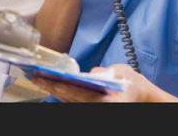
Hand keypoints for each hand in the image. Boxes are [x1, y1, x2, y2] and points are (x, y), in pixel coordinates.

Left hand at [31, 64, 177, 102]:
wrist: (141, 98)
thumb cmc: (132, 85)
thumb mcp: (123, 72)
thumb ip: (108, 71)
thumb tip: (93, 72)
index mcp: (104, 100)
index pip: (77, 93)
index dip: (60, 85)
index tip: (47, 79)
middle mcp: (96, 106)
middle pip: (68, 97)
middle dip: (51, 86)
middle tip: (35, 77)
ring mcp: (91, 107)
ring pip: (67, 100)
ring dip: (53, 90)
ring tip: (39, 79)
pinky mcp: (89, 105)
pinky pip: (71, 100)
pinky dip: (60, 92)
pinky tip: (50, 84)